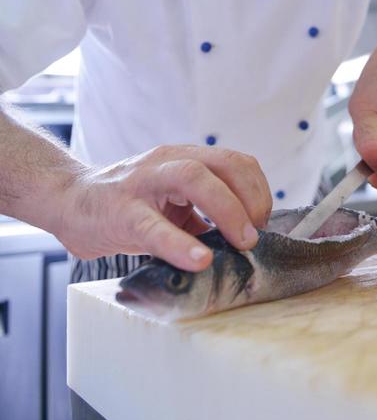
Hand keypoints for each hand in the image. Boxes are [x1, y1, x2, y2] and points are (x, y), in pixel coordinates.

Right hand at [56, 144, 271, 270]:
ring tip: (242, 242)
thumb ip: (203, 214)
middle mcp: (168, 161)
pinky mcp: (121, 212)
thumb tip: (245, 242)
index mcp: (185, 158)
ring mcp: (144, 182)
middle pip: (223, 164)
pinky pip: (154, 226)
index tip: (263, 222)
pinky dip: (181, 244)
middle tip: (256, 234)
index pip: (236, 162)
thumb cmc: (126, 205)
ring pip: (193, 178)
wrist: (70, 200)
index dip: (258, 191)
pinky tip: (199, 260)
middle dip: (251, 198)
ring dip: (227, 210)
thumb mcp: (171, 203)